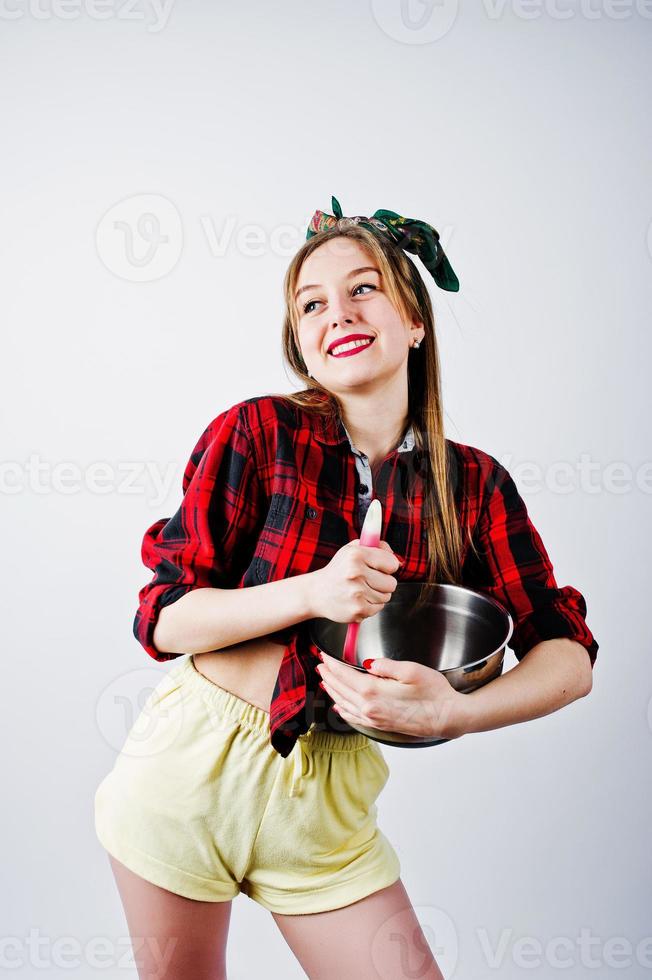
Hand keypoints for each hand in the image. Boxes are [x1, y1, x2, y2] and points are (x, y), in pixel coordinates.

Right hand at [307, 539, 400, 622]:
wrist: (317, 593)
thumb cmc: (338, 570)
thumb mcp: (353, 549)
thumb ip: (376, 546)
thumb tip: (397, 557)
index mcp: (356, 555)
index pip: (392, 563)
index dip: (388, 566)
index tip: (381, 568)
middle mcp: (356, 573)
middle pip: (392, 583)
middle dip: (384, 582)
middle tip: (369, 581)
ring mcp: (357, 593)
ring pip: (386, 596)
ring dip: (377, 594)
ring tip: (360, 590)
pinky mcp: (357, 609)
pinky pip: (379, 608)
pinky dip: (371, 605)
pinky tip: (358, 599)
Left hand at [316, 652, 465, 739]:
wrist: (447, 717)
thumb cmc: (434, 693)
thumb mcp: (411, 670)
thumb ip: (386, 665)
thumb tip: (368, 663)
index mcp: (373, 691)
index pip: (344, 675)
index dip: (331, 664)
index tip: (323, 656)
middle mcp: (369, 708)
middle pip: (340, 689)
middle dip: (328, 676)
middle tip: (320, 665)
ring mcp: (374, 719)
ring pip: (344, 703)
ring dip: (332, 691)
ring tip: (325, 680)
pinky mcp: (380, 725)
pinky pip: (353, 717)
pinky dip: (342, 709)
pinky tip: (339, 705)